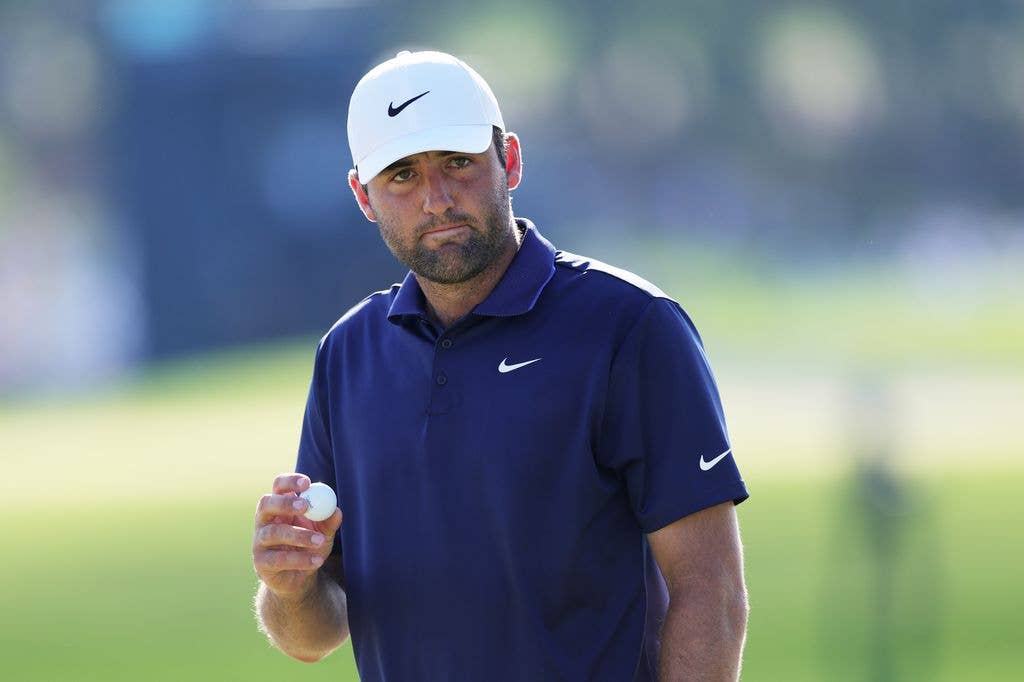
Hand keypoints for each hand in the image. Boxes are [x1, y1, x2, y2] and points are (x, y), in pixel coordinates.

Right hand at [253, 473, 341, 598]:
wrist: (300, 579)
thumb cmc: (310, 547)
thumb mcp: (323, 533)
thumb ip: (329, 521)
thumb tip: (336, 510)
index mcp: (280, 507)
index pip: (278, 486)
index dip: (289, 482)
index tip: (307, 483)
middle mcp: (265, 521)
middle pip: (266, 504)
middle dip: (284, 503)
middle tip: (305, 506)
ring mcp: (259, 541)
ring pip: (274, 533)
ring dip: (299, 536)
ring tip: (321, 541)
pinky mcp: (260, 562)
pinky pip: (279, 559)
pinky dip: (300, 559)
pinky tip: (317, 561)